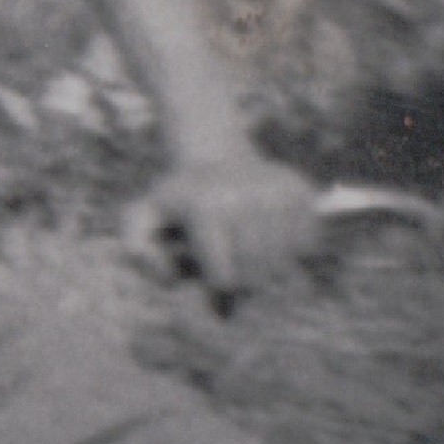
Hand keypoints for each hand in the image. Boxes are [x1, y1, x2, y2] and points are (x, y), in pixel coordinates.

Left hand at [126, 152, 320, 307]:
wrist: (213, 155)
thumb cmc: (177, 200)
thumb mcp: (143, 218)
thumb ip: (137, 249)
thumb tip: (169, 279)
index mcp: (206, 208)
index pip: (226, 281)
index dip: (216, 287)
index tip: (207, 270)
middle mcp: (245, 196)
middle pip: (256, 277)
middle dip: (241, 279)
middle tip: (228, 256)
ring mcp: (277, 193)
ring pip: (283, 264)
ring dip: (266, 266)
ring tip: (245, 241)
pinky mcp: (301, 192)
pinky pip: (305, 246)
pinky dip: (290, 250)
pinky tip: (268, 231)